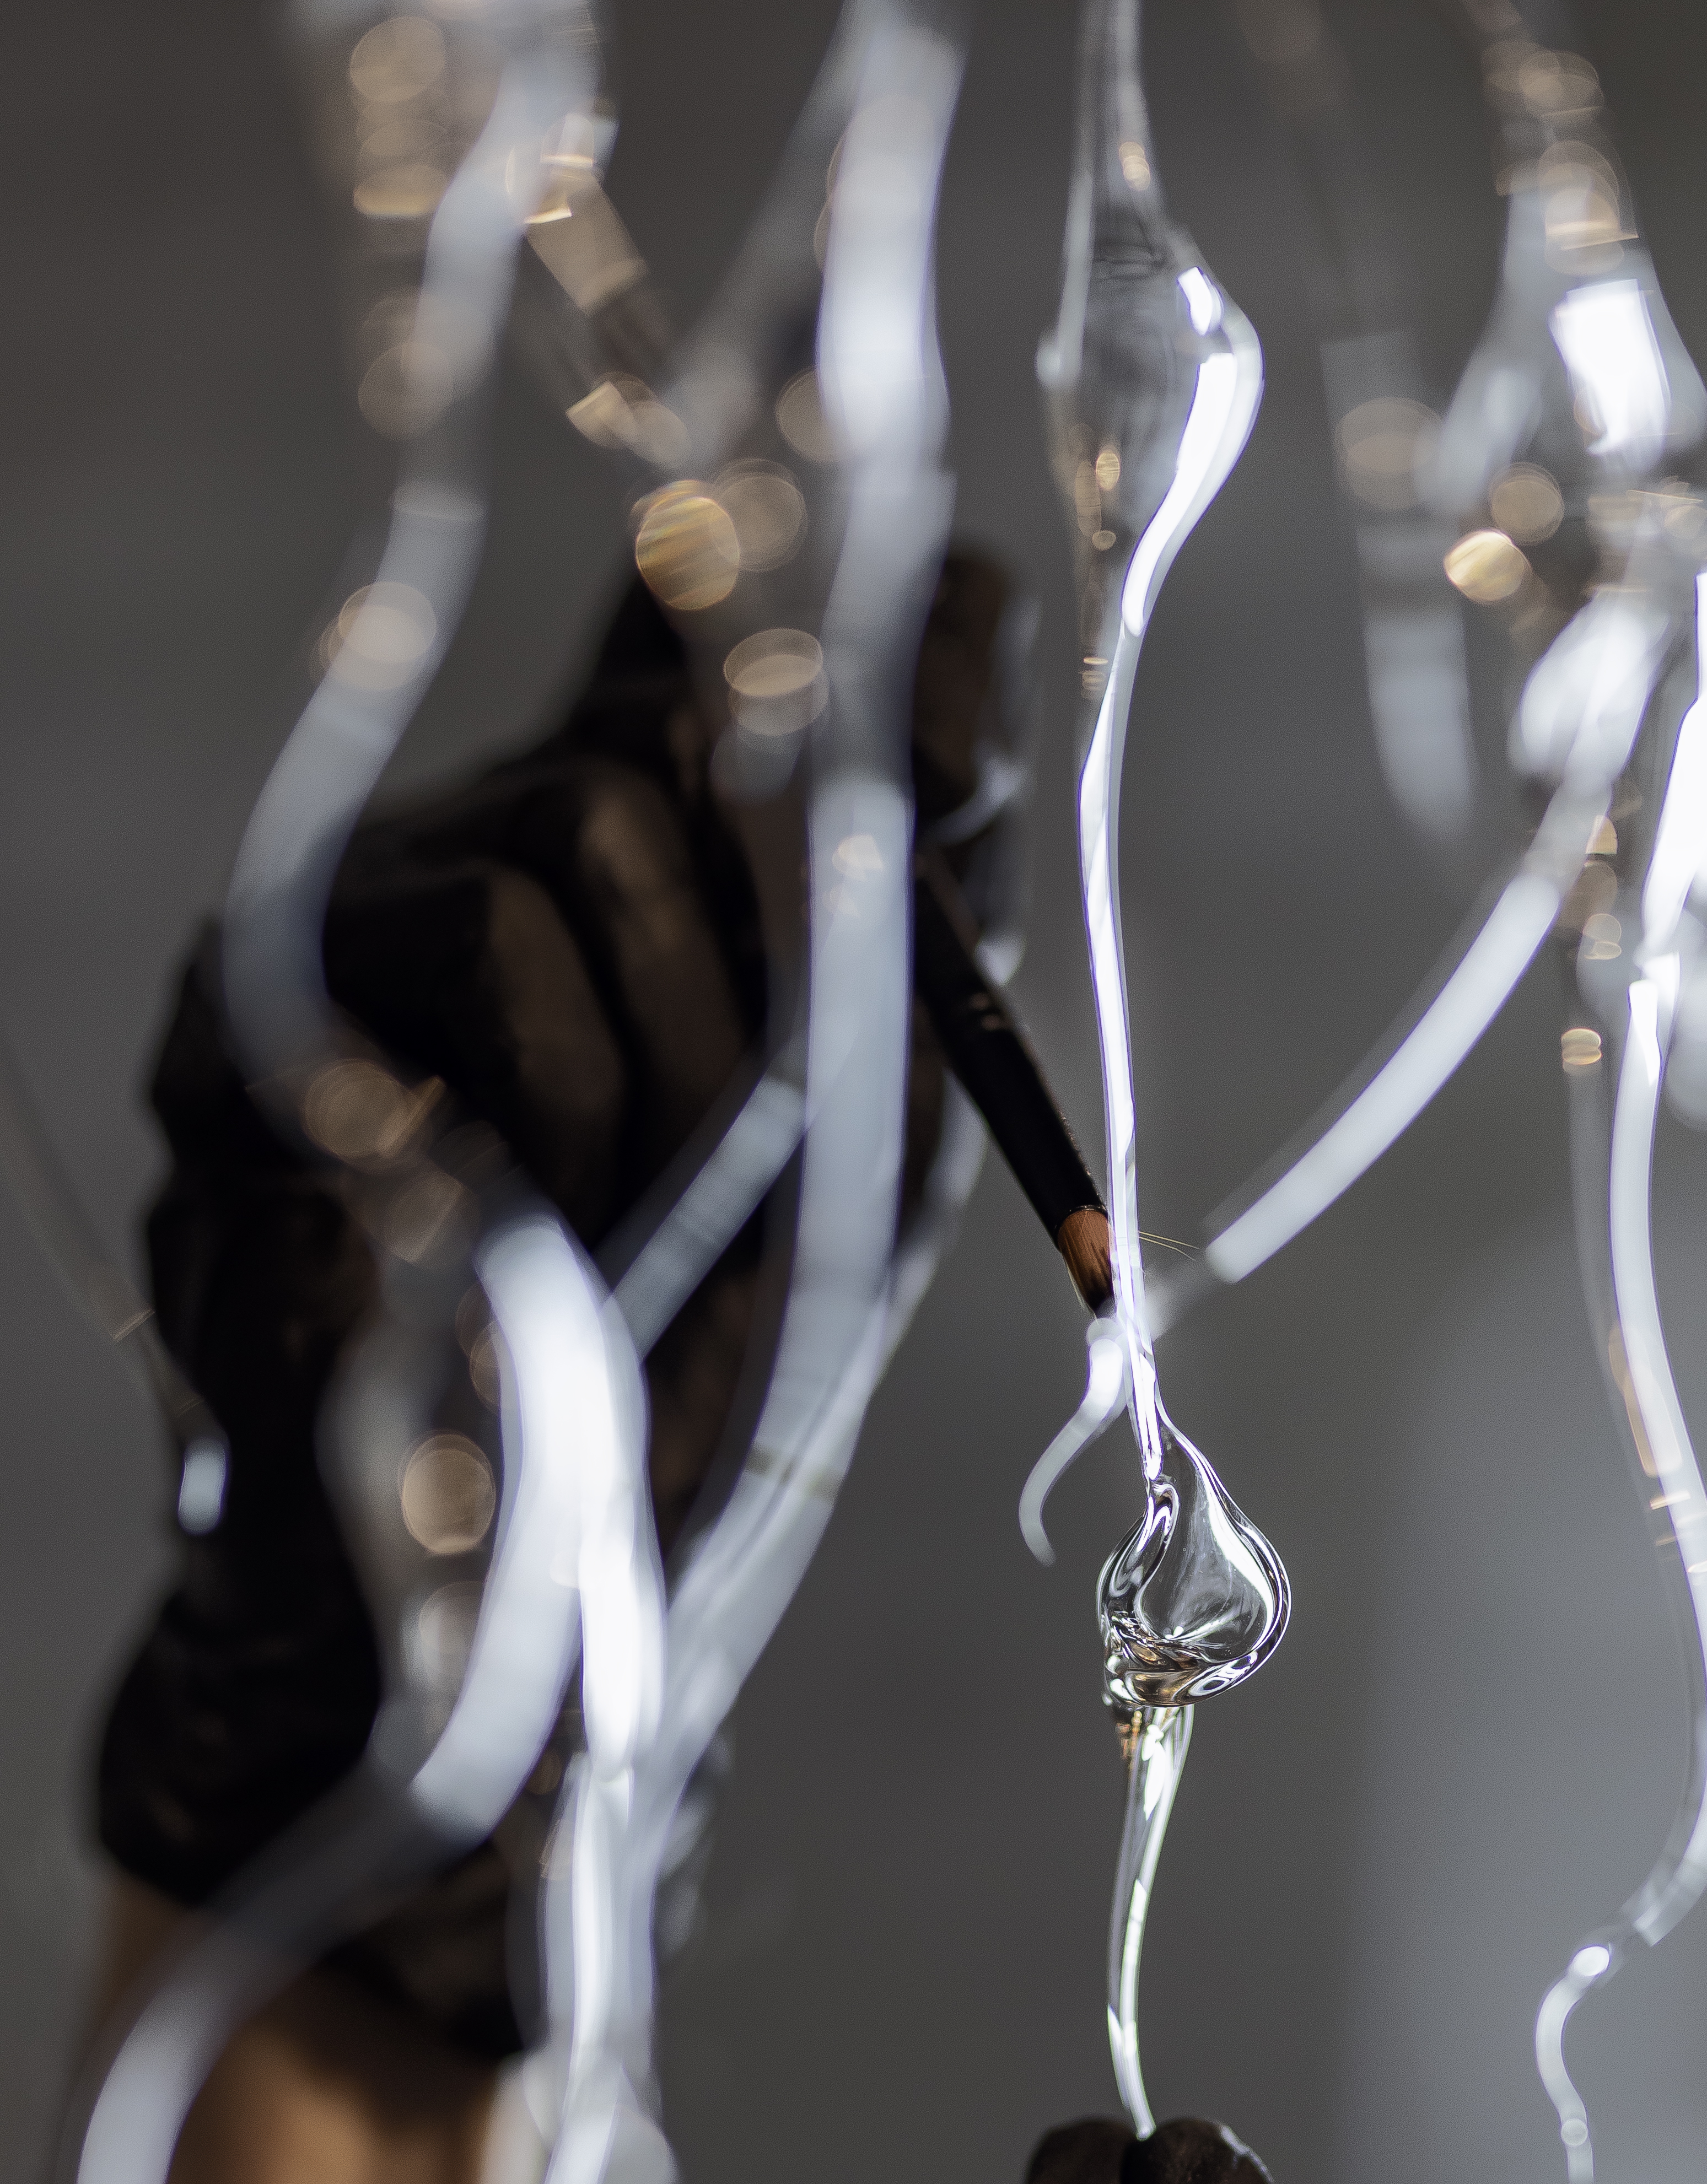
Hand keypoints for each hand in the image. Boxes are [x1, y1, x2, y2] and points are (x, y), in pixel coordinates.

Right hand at [96, 554, 1031, 2052]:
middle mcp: (421, 889)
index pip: (666, 629)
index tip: (874, 557)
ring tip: (612, 1236)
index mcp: (570, 884)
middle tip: (731, 1159)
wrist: (533, 1609)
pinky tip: (509, 1264)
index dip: (778, 593)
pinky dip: (562, 1151)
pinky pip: (464, 1008)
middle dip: (759, 981)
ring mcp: (307, 982)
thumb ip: (912, 880)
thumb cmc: (703, 1359)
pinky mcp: (236, 1092)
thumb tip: (976, 576)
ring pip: (555, 857)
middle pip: (640, 774)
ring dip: (668, 1077)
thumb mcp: (872, 1121)